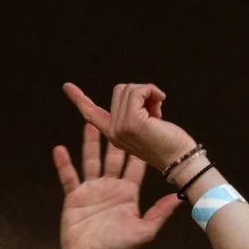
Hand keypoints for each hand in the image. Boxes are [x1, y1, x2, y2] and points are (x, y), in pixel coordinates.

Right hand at [55, 121, 178, 248]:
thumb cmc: (118, 248)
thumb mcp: (144, 230)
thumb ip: (160, 212)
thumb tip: (179, 197)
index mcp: (128, 193)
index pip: (134, 166)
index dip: (138, 148)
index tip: (143, 128)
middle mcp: (110, 187)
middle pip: (112, 157)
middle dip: (114, 138)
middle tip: (116, 117)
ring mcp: (91, 190)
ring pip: (90, 161)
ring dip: (90, 143)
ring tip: (89, 125)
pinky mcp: (74, 197)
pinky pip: (68, 177)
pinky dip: (63, 164)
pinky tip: (59, 149)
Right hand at [62, 81, 194, 176]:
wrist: (181, 162)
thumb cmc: (171, 146)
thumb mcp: (149, 126)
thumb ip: (139, 111)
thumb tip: (144, 92)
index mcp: (114, 134)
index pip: (90, 113)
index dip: (79, 99)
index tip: (67, 86)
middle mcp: (113, 132)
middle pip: (119, 90)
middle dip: (141, 93)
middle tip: (154, 112)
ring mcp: (121, 128)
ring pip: (129, 89)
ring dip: (149, 93)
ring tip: (157, 113)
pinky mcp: (132, 122)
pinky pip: (139, 91)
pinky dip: (152, 91)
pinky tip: (160, 105)